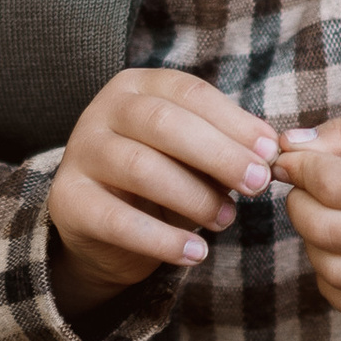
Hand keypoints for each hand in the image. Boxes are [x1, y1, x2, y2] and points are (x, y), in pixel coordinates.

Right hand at [48, 68, 278, 318]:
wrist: (100, 227)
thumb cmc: (160, 180)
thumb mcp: (194, 157)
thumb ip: (226, 147)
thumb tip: (271, 151)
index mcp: (138, 87)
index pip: (189, 93)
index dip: (234, 121)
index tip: (270, 152)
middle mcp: (104, 111)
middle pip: (164, 123)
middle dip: (219, 154)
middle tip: (258, 184)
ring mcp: (81, 154)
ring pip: (141, 168)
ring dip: (193, 197)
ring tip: (226, 220)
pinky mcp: (68, 201)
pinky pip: (117, 220)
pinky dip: (161, 240)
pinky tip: (194, 253)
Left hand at [275, 85, 340, 320]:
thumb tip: (287, 150)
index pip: (332, 187)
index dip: (300, 168)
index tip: (293, 156)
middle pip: (326, 232)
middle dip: (299, 203)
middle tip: (306, 182)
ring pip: (336, 275)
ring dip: (312, 243)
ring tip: (324, 213)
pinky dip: (335, 284)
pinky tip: (339, 250)